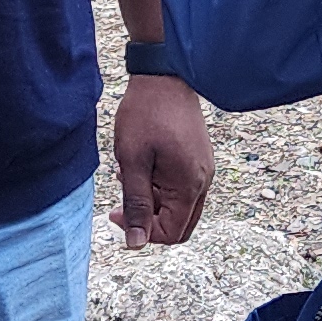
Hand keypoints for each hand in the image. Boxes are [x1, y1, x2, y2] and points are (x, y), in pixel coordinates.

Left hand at [112, 73, 212, 246]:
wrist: (164, 76)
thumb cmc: (146, 115)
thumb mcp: (133, 162)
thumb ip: (136, 205)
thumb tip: (135, 244)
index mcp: (189, 186)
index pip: (171, 233)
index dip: (142, 232)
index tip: (117, 211)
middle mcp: (203, 182)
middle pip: (179, 225)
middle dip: (149, 219)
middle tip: (124, 196)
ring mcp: (204, 170)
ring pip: (180, 207)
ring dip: (154, 201)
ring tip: (132, 174)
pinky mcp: (199, 159)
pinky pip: (183, 188)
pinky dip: (162, 187)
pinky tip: (145, 166)